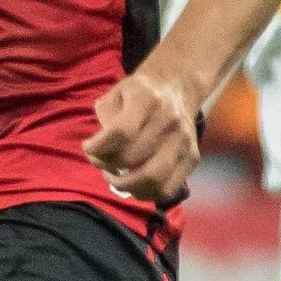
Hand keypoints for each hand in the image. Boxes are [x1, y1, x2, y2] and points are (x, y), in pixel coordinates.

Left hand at [83, 70, 198, 204]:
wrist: (176, 87)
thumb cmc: (137, 94)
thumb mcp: (114, 94)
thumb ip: (105, 120)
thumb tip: (100, 152)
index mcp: (146, 98)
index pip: (121, 132)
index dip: (98, 147)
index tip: (87, 148)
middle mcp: (169, 119)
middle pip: (133, 157)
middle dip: (107, 166)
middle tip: (99, 163)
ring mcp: (184, 140)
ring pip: (153, 178)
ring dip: (126, 185)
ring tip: (114, 178)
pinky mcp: (192, 157)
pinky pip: (168, 188)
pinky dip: (147, 193)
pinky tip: (134, 185)